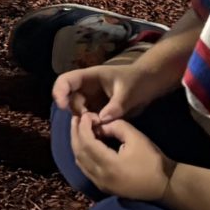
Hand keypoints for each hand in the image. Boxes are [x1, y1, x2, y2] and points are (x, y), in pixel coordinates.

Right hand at [52, 55, 174, 128]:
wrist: (149, 85)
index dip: (60, 91)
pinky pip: (89, 121)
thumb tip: (102, 119)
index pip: (66, 81)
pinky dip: (93, 128)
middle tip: (93, 121)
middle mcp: (86, 89)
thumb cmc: (138, 81)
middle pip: (70, 100)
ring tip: (101, 127)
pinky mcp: (98, 112)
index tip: (63, 106)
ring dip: (85, 122)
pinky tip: (103, 131)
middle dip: (77, 112)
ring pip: (79, 113)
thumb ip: (116, 105)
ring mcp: (91, 101)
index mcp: (89, 77)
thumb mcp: (128, 92)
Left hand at [66, 111, 174, 200]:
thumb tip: (100, 126)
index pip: (87, 143)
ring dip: (77, 144)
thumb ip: (116, 127)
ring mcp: (100, 184)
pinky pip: (85, 169)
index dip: (83, 127)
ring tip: (79, 128)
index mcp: (109, 165)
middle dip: (75, 133)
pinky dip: (82, 155)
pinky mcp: (103, 187)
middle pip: (78, 152)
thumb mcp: (136, 138)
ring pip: (79, 162)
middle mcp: (100, 176)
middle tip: (76, 119)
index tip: (85, 114)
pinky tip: (86, 144)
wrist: (164, 185)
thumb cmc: (152, 160)